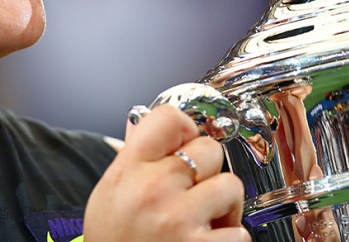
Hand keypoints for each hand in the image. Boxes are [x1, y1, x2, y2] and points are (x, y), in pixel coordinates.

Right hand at [83, 104, 248, 241]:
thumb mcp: (109, 194)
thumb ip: (134, 159)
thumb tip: (149, 124)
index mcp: (128, 171)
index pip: (168, 118)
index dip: (184, 128)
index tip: (185, 144)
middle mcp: (153, 190)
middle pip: (210, 149)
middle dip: (208, 172)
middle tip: (193, 195)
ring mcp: (179, 221)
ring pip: (231, 186)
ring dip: (225, 207)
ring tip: (204, 223)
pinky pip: (240, 233)